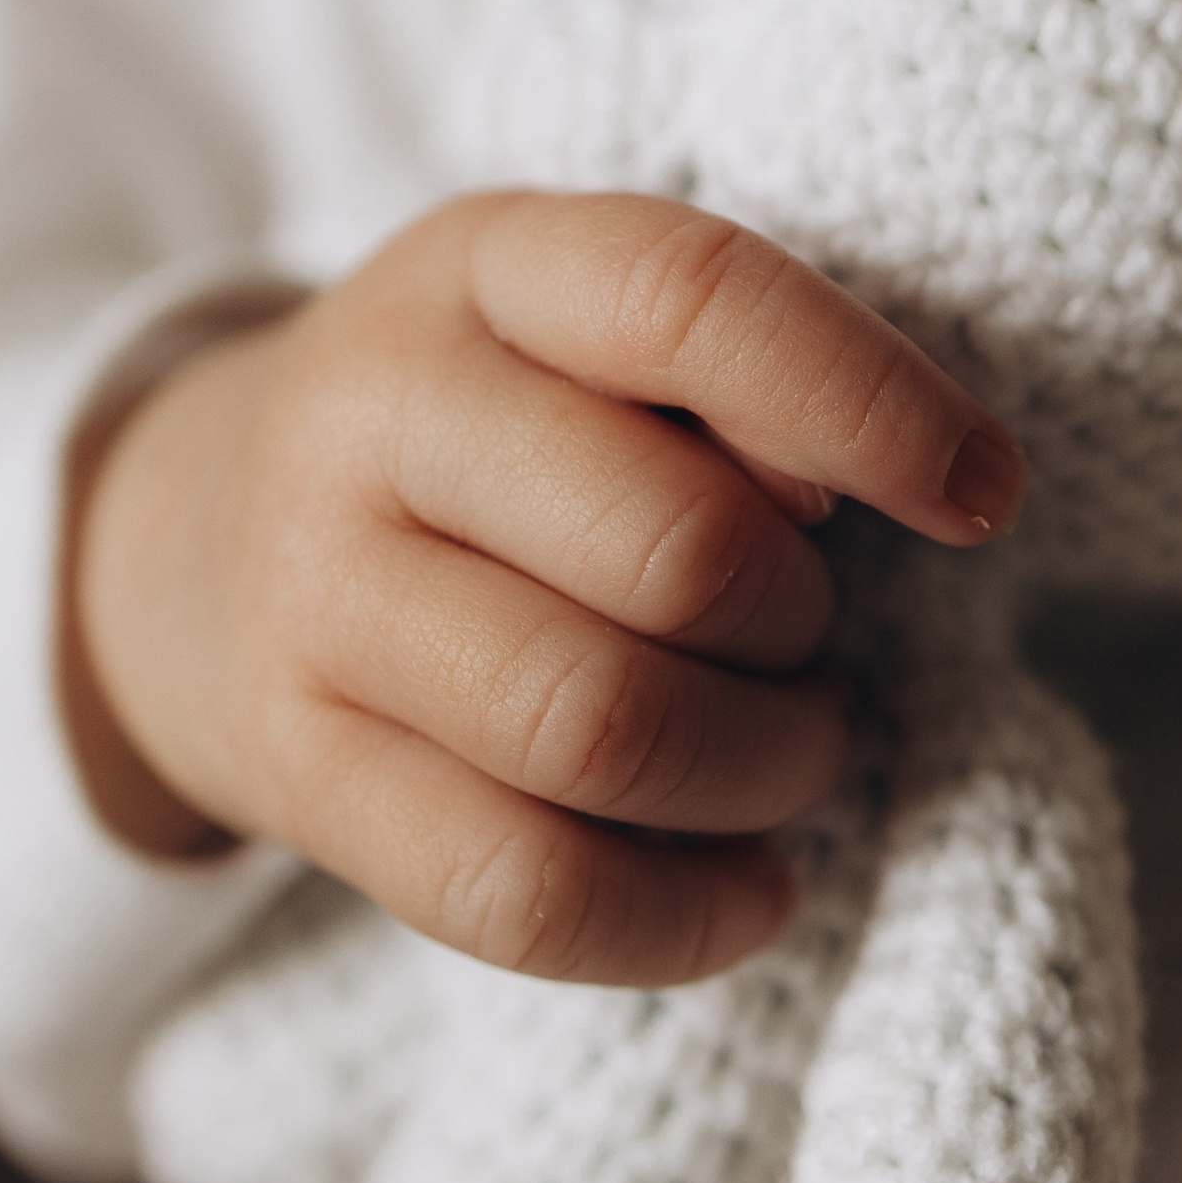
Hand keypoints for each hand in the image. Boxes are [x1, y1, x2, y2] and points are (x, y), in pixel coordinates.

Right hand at [72, 193, 1026, 987]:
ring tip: (793, 751)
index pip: (695, 301)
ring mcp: (315, 603)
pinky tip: (752, 891)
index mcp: (483, 263)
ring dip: (762, 768)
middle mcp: (371, 414)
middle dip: (801, 623)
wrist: (197, 542)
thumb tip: (916, 484)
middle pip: (672, 550)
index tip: (984, 496)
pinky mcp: (298, 775)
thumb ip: (741, 374)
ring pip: (600, 729)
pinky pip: (522, 892)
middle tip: (817, 642)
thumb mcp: (589, 334)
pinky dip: (683, 919)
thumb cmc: (493, 434)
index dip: (870, 403)